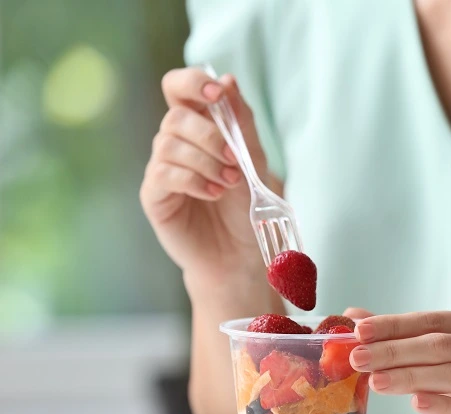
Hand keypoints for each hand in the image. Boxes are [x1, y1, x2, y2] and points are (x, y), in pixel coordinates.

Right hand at [140, 67, 279, 291]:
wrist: (241, 254)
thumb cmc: (247, 207)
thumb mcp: (254, 161)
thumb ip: (241, 123)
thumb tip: (227, 81)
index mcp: (199, 128)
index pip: (179, 88)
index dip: (192, 82)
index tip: (216, 94)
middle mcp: (176, 144)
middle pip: (175, 116)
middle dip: (209, 134)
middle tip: (235, 160)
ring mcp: (162, 169)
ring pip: (168, 144)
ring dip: (205, 161)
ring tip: (229, 183)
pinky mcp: (155, 196)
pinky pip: (163, 174)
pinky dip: (193, 179)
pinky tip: (213, 193)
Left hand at [348, 311, 450, 413]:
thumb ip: (410, 338)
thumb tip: (355, 318)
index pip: (432, 321)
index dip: (394, 325)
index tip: (358, 331)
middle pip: (439, 345)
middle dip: (395, 351)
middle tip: (357, 357)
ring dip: (412, 377)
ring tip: (377, 381)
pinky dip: (445, 405)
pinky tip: (418, 405)